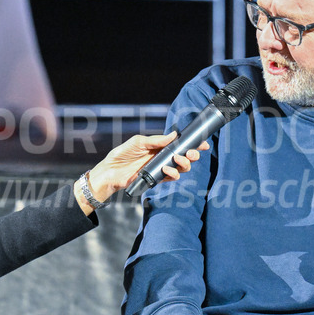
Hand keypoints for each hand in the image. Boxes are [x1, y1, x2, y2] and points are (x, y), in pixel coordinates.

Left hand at [81, 132, 208, 206]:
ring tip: (178, 160)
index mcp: (160, 147)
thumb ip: (157, 140)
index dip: (193, 144)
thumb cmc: (122, 154)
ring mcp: (161, 169)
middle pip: (185, 157)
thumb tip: (174, 135)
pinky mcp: (157, 179)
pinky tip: (166, 169)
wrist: (110, 171)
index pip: (180, 145)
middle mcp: (163, 158)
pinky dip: (172, 174)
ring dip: (184, 164)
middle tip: (192, 153)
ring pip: (182, 168)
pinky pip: (171, 178)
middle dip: (193, 155)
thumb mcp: (139, 142)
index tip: (202, 143)